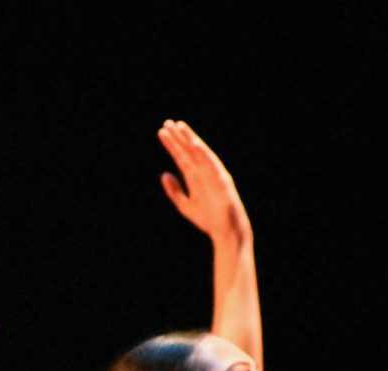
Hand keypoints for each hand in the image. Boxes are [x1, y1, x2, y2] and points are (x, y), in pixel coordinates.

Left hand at [158, 121, 249, 240]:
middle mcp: (203, 172)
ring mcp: (212, 174)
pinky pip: (211, 163)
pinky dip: (203, 152)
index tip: (162, 132)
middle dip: (179, 137)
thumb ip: (174, 191)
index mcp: (194, 177)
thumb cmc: (208, 219)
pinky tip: (194, 143)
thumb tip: (164, 174)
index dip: (172, 144)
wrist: (225, 231)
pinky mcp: (221, 179)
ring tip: (180, 127)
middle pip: (188, 151)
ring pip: (200, 153)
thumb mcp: (185, 205)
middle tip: (168, 123)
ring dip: (190, 139)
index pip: (181, 156)